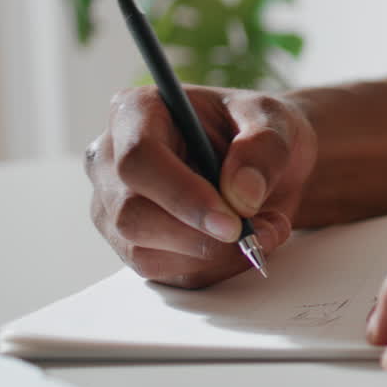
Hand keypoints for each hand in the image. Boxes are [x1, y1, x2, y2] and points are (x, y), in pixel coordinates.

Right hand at [86, 86, 316, 288]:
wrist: (263, 162)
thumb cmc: (258, 129)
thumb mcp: (274, 119)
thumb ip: (263, 148)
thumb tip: (240, 195)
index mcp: (136, 112)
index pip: (138, 160)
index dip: (182, 196)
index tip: (231, 221)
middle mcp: (112, 161)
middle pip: (132, 216)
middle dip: (200, 235)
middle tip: (259, 231)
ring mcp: (115, 207)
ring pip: (145, 253)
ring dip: (215, 256)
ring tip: (265, 230)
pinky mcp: (134, 244)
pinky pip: (167, 273)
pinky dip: (215, 268)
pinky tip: (245, 245)